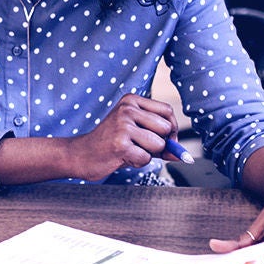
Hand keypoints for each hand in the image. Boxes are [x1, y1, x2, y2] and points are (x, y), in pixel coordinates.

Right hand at [66, 93, 180, 180]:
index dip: (172, 128)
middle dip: (161, 143)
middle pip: (166, 127)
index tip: (168, 140)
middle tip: (143, 147)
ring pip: (158, 144)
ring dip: (149, 154)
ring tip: (130, 151)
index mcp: (131, 100)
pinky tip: (123, 157)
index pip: (167, 111)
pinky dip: (138, 163)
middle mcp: (127, 109)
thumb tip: (183, 155)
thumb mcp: (136, 134)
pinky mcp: (120, 143)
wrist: (81, 154)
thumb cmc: (110, 144)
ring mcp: (122, 125)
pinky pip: (146, 158)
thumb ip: (160, 140)